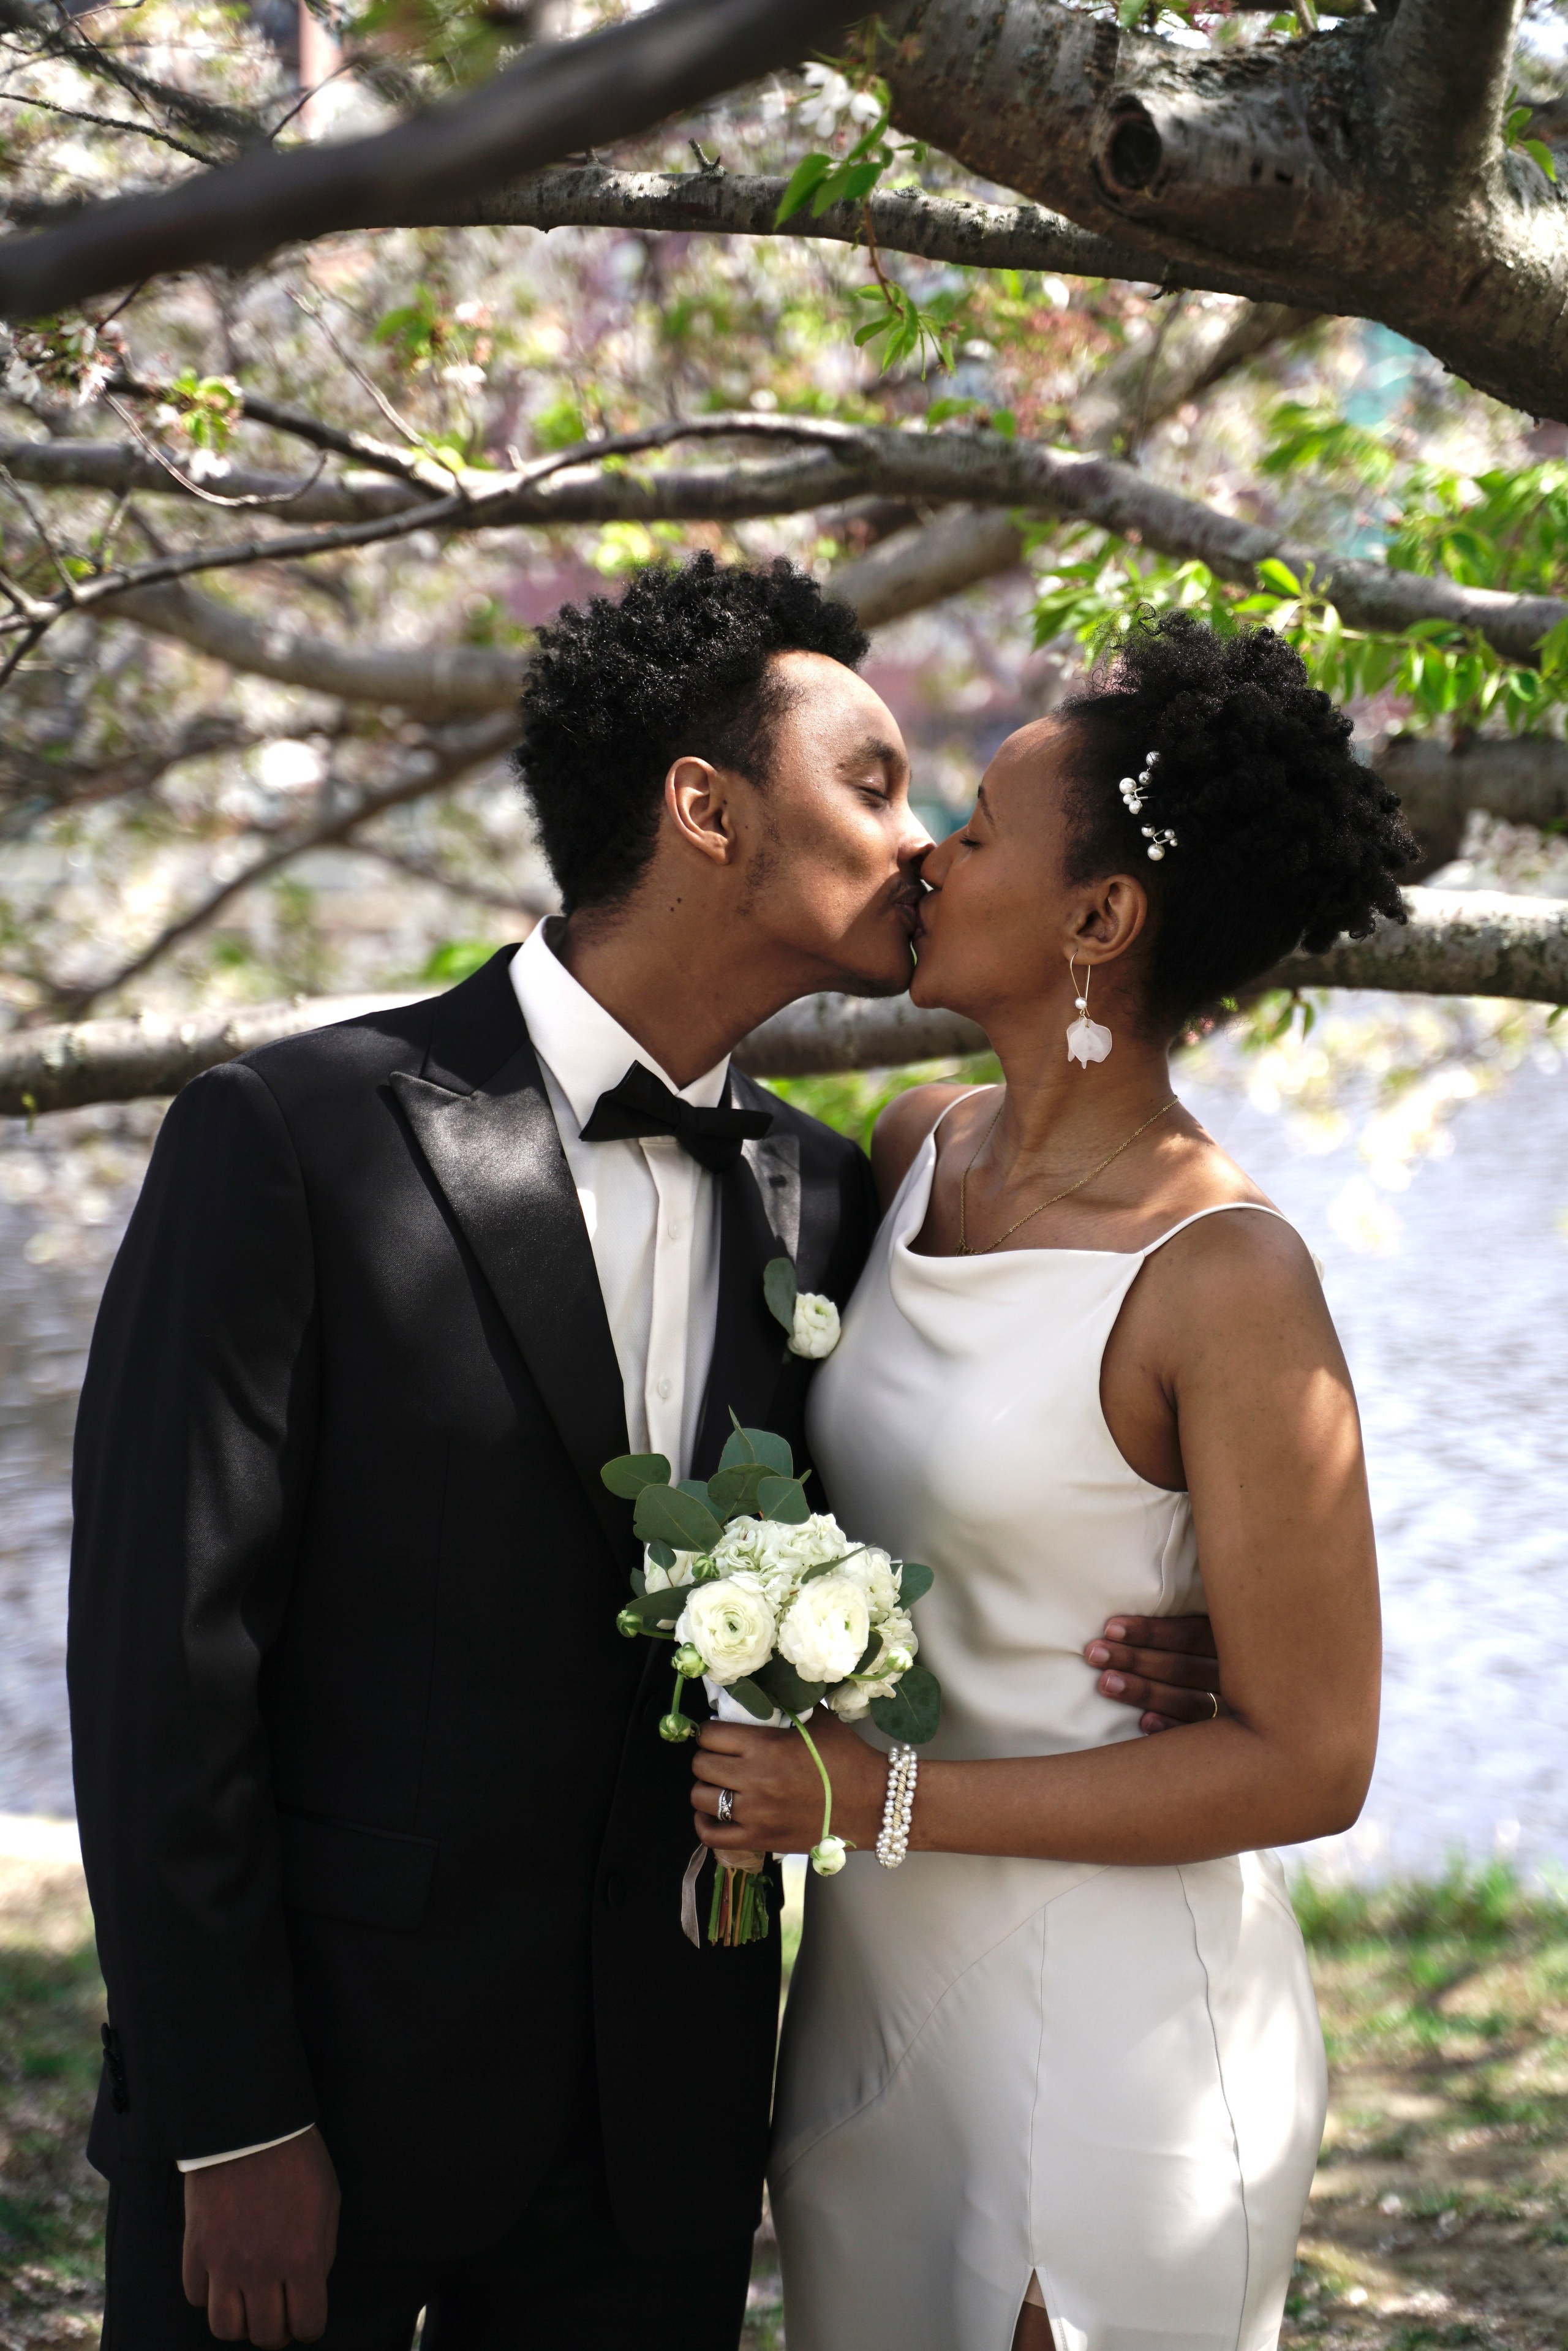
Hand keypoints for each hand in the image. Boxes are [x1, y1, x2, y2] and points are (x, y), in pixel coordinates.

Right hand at [183, 2126, 338, 2345]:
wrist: (250, 2125)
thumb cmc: (297, 2158)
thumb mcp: (328, 2202)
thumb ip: (321, 2253)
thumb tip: (309, 2288)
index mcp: (302, 2258)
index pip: (307, 2325)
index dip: (309, 2325)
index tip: (306, 2314)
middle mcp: (261, 2269)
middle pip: (265, 2336)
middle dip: (276, 2330)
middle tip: (278, 2309)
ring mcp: (223, 2262)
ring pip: (225, 2329)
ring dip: (241, 2321)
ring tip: (249, 2299)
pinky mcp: (195, 2249)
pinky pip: (196, 2297)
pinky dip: (210, 2294)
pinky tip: (223, 2273)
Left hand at [691, 1712, 885, 1856]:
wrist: (872, 1802)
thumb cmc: (847, 1759)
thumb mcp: (815, 1721)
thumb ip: (782, 1708)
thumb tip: (757, 1696)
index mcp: (766, 1748)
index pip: (710, 1735)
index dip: (710, 1731)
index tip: (719, 1733)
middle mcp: (755, 1781)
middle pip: (701, 1765)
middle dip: (707, 1756)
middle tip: (721, 1756)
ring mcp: (755, 1815)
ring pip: (700, 1799)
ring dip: (706, 1788)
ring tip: (721, 1783)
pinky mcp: (760, 1841)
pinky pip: (712, 1836)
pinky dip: (705, 1824)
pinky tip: (713, 1813)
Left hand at [1084, 1613, 1223, 1734]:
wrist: (1276, 1708)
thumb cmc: (1212, 1653)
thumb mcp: (1213, 1626)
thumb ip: (1186, 1621)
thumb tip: (1131, 1606)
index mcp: (1231, 1640)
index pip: (1187, 1635)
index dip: (1149, 1632)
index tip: (1110, 1628)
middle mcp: (1237, 1675)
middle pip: (1181, 1667)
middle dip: (1134, 1659)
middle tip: (1094, 1653)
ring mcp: (1237, 1709)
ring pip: (1188, 1701)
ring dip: (1144, 1692)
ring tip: (1106, 1683)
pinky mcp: (1230, 1737)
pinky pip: (1198, 1735)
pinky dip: (1171, 1727)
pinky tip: (1145, 1723)